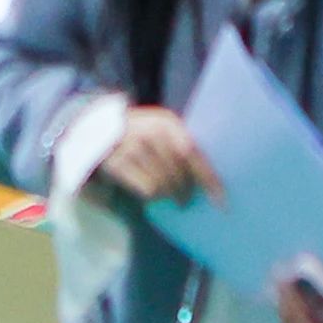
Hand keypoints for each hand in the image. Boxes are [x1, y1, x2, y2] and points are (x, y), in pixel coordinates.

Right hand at [96, 105, 215, 204]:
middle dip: (187, 191)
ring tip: (170, 196)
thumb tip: (211, 180)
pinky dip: (153, 196)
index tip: (220, 200)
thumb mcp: (163, 128)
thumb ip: (183, 144)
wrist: (102, 130)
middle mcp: (149, 133)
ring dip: (170, 195)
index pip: (193, 152)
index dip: (208, 178)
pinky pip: (148, 191)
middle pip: (179, 174)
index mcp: (166, 122)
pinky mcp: (118, 165)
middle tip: (187, 199)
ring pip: (164, 185)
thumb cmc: (142, 133)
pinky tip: (149, 189)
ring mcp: (132, 148)